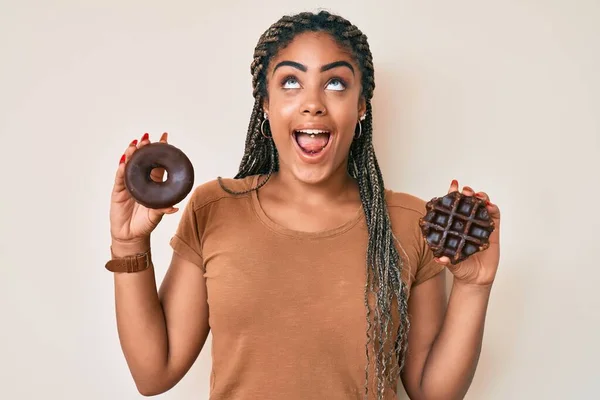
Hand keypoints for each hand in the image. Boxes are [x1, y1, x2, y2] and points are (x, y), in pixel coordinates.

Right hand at [109, 132, 178, 247]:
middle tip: (147, 139)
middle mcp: (140, 181)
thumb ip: (163, 210)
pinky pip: (119, 178)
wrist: (130, 236)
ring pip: (129, 165)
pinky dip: (122, 169)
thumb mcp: (156, 216)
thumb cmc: (145, 224)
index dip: (159, 151)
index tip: (164, 137)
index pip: (157, 163)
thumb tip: (175, 208)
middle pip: (142, 160)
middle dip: (144, 148)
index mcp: (153, 184)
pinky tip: (124, 162)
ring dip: (132, 154)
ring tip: (135, 145)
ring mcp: (128, 184)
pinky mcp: (118, 191)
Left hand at [434, 180, 500, 286]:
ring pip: (482, 206)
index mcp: (455, 226)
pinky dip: (493, 209)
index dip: (452, 195)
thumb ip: (446, 260)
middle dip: (467, 193)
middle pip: (468, 203)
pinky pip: (495, 216)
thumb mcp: (451, 263)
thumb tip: (439, 258)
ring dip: (481, 197)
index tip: (452, 186)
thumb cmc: (461, 268)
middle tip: (465, 191)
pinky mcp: (493, 231)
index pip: (453, 207)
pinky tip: (490, 206)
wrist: (476, 280)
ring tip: (477, 196)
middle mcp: (467, 223)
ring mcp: (480, 225)